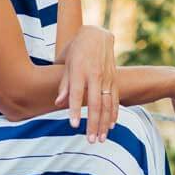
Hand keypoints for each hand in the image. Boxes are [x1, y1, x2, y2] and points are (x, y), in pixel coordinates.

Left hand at [55, 26, 117, 140]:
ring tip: (100, 139)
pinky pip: (116, 98)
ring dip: (104, 123)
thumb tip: (58, 103)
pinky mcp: (115, 78)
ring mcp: (107, 77)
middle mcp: (95, 74)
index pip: (76, 93)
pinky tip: (111, 126)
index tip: (73, 125)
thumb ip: (64, 84)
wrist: (97, 34)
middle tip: (90, 140)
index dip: (74, 109)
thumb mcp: (67, 63)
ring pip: (107, 104)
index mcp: (80, 70)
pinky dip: (114, 113)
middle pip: (95, 103)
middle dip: (93, 123)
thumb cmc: (77, 50)